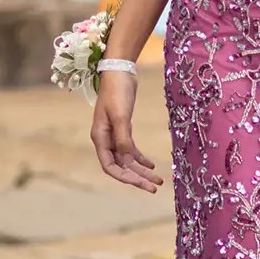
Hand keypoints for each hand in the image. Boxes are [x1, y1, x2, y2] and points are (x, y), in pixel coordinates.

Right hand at [91, 69, 162, 194]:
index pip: (110, 167)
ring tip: (159, 179)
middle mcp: (105, 139)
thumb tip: (128, 160)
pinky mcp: (123, 128)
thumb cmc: (117, 91)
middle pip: (121, 166)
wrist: (120, 70)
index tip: (142, 184)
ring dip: (142, 170)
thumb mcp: (121, 116)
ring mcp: (114, 134)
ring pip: (127, 159)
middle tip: (155, 187)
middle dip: (137, 178)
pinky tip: (152, 164)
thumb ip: (123, 139)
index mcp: (100, 138)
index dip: (125, 178)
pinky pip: (131, 149)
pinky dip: (141, 157)